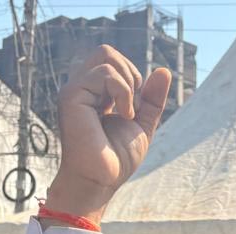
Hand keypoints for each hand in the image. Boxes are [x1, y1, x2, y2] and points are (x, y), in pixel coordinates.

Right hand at [46, 45, 172, 224]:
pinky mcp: (72, 96)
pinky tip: (123, 115)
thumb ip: (152, 99)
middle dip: (130, 72)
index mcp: (94, 93)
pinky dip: (123, 93)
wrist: (100, 181)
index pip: (113, 62)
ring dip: (128, 84)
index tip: (134, 108)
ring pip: (106, 56)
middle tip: (132, 104)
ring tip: (127, 113)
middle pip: (106, 51)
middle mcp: (81, 88)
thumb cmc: (116, 159)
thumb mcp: (142, 124)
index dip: (132, 77)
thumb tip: (163, 70)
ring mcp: (74, 90)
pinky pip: (105, 74)